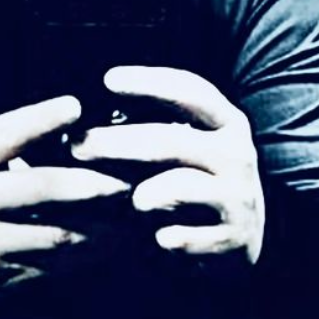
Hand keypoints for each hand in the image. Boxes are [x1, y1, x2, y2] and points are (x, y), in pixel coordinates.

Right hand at [0, 95, 129, 290]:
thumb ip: (16, 134)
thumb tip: (74, 110)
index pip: (5, 136)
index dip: (41, 119)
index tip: (75, 106)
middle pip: (42, 188)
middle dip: (91, 183)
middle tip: (123, 181)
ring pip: (57, 234)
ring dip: (99, 224)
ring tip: (125, 213)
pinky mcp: (3, 279)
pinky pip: (56, 266)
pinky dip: (87, 253)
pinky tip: (108, 242)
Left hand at [70, 67, 265, 266]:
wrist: (242, 238)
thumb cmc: (198, 183)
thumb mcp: (187, 149)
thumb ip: (152, 131)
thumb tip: (86, 122)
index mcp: (228, 124)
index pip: (191, 92)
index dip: (151, 83)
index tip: (109, 80)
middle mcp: (237, 155)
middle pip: (170, 141)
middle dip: (117, 142)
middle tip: (77, 147)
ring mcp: (237, 198)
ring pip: (177, 188)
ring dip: (143, 195)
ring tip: (133, 203)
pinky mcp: (232, 239)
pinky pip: (182, 236)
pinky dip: (165, 237)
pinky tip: (158, 239)